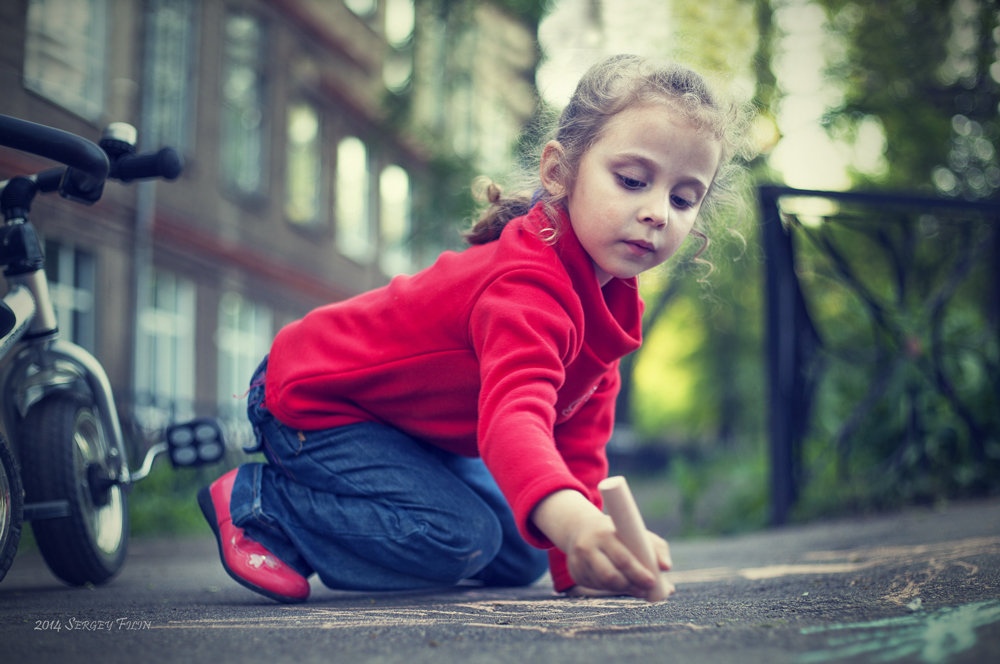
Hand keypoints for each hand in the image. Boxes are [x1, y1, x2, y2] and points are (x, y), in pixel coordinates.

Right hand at [531, 489, 672, 598]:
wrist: (580, 527)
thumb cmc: (616, 531)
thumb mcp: (634, 531)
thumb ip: (655, 547)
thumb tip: (666, 567)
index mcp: (604, 534)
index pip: (623, 558)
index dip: (638, 573)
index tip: (652, 581)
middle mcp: (587, 547)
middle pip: (610, 576)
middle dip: (631, 586)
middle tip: (646, 590)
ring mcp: (578, 562)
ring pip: (604, 585)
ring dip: (623, 589)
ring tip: (636, 587)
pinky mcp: (575, 574)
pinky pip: (597, 587)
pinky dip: (611, 588)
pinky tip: (619, 582)